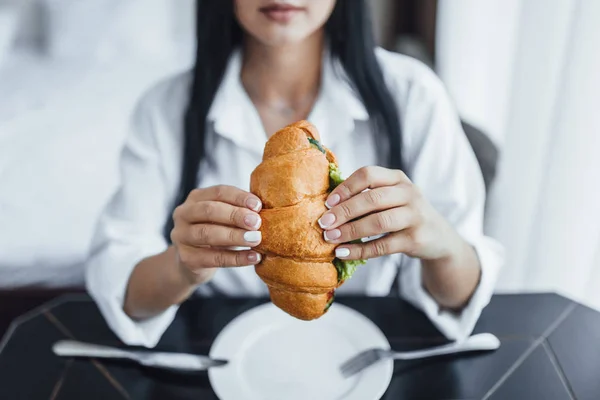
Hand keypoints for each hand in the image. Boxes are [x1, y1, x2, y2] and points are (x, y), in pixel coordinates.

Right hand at [170, 185, 263, 284]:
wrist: (193, 263)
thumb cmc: (216, 233)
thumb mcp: (225, 219)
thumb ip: (239, 211)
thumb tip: (263, 210)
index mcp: (196, 198)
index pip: (218, 191)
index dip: (239, 197)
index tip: (258, 206)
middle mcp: (183, 214)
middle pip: (209, 210)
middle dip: (235, 215)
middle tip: (257, 223)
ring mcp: (181, 236)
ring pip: (207, 234)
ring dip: (235, 236)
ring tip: (256, 239)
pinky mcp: (186, 258)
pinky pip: (213, 258)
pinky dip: (236, 258)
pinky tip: (253, 257)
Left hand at [318, 166, 461, 261]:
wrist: (439, 238)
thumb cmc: (404, 214)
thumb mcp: (392, 197)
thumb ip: (367, 196)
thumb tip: (327, 207)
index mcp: (398, 178)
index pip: (368, 174)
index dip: (346, 187)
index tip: (327, 202)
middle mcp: (409, 193)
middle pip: (372, 199)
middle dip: (344, 211)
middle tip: (323, 222)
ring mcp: (415, 216)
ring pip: (378, 222)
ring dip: (350, 230)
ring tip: (330, 238)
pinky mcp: (416, 239)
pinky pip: (383, 246)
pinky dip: (359, 250)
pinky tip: (342, 253)